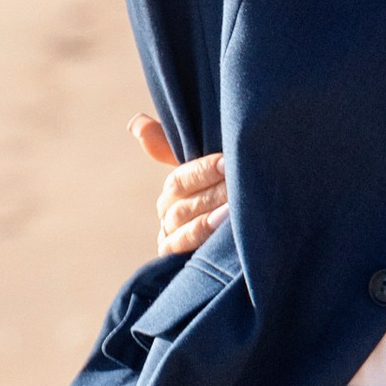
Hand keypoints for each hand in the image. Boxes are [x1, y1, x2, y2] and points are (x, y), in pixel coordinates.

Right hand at [134, 115, 229, 257]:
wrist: (251, 232)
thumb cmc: (224, 189)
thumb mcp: (207, 168)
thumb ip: (170, 147)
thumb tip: (134, 123)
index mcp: (173, 191)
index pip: (180, 180)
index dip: (202, 171)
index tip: (226, 163)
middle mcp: (167, 216)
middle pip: (183, 205)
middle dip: (212, 194)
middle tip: (236, 185)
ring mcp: (172, 241)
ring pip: (184, 228)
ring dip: (209, 218)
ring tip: (233, 209)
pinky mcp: (176, 262)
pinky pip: (181, 252)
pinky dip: (201, 241)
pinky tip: (222, 234)